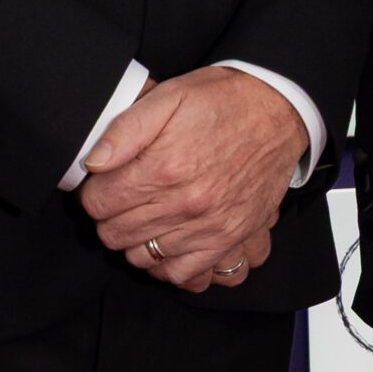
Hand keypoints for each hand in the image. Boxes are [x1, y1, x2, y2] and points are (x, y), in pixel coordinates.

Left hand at [79, 67, 307, 291]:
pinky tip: (167, 241)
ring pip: (142, 258)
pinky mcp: (228, 239)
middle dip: (110, 216)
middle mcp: (186, 204)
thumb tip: (93, 163)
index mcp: (164, 167)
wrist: (279, 111)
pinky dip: (168, 265)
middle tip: (125, 196)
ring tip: (146, 215)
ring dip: (136, 239)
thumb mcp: (170, 96)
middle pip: (114, 234)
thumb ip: (126, 129)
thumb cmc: (223, 101)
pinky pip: (182, 275)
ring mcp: (208, 227)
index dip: (94, 191)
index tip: (105, 181)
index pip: (97, 203)